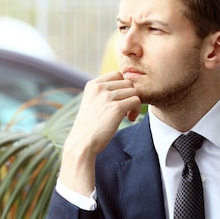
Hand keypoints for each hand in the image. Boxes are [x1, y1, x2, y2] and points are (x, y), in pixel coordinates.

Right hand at [59, 71, 140, 194]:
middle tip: (125, 110)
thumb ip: (104, 93)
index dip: (123, 87)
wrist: (82, 143)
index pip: (117, 74)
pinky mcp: (116, 108)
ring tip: (127, 116)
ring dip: (133, 104)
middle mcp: (99, 87)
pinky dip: (136, 110)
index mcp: (92, 85)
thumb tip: (127, 86)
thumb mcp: (92, 103)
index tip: (120, 100)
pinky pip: (136, 101)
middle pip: (127, 82)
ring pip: (134, 91)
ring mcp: (107, 97)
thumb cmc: (89, 127)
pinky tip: (129, 119)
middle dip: (129, 95)